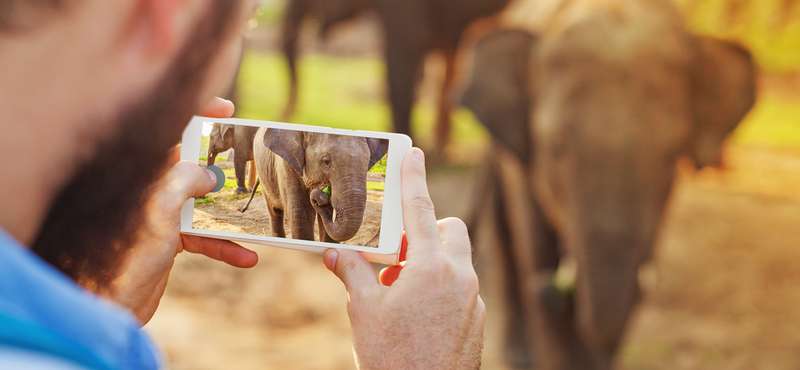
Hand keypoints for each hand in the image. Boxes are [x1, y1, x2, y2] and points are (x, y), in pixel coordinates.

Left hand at [109, 97, 256, 323]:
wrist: (107, 306)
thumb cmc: (123, 256)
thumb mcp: (159, 208)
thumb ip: (185, 180)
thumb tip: (209, 175)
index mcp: (141, 172)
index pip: (168, 130)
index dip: (197, 114)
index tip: (227, 110)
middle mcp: (150, 189)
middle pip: (192, 164)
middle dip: (223, 164)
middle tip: (251, 160)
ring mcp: (160, 215)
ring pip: (203, 203)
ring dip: (231, 214)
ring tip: (258, 216)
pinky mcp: (169, 241)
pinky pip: (204, 236)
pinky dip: (225, 246)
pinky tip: (246, 257)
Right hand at [323, 148, 484, 368]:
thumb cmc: (391, 357)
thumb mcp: (364, 310)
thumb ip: (352, 273)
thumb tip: (333, 253)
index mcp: (430, 268)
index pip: (420, 210)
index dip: (414, 178)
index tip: (415, 153)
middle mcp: (459, 277)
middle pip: (450, 231)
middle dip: (427, 232)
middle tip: (397, 254)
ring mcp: (472, 300)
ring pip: (457, 261)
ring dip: (431, 263)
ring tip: (399, 291)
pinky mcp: (477, 320)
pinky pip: (462, 289)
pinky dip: (441, 289)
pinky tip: (416, 314)